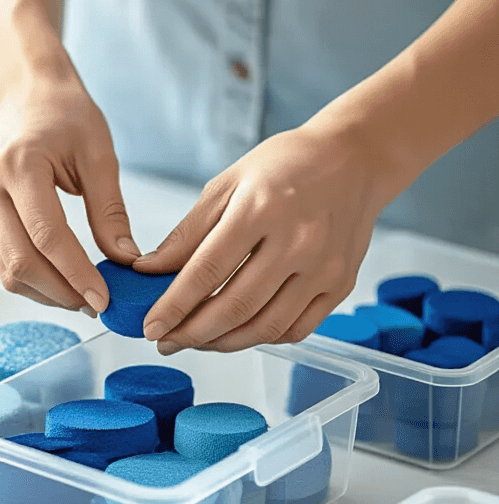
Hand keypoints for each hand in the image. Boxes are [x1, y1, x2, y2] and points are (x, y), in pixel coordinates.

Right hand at [0, 70, 138, 312]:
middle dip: (61, 292)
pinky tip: (62, 280)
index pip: (48, 238)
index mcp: (20, 167)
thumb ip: (110, 211)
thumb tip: (126, 259)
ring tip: (83, 295)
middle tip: (97, 304)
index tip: (104, 299)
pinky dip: (33, 279)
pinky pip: (2, 260)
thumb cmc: (65, 115)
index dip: (76, 275)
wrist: (26, 95)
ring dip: (46, 292)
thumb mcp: (99, 155)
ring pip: (7, 270)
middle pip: (21, 262)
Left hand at [135, 123, 385, 352]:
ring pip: (266, 327)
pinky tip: (239, 333)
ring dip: (224, 343)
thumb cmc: (286, 165)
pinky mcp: (341, 285)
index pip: (208, 271)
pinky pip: (296, 329)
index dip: (174, 305)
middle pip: (236, 306)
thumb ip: (188, 232)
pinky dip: (262, 338)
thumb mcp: (228, 183)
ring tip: (197, 341)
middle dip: (193, 333)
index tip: (151, 326)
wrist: (353, 160)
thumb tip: (150, 271)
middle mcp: (297, 242)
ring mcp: (324, 268)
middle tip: (165, 341)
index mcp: (261, 209)